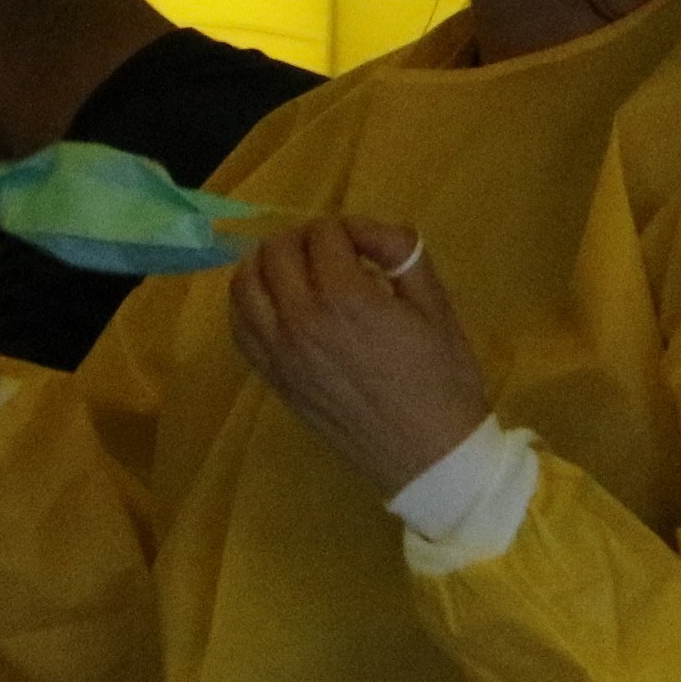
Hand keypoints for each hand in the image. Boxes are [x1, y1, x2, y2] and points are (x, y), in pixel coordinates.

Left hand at [226, 217, 486, 499]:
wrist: (427, 452)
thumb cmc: (441, 378)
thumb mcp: (436, 304)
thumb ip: (402, 254)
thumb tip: (370, 233)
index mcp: (343, 296)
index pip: (322, 234)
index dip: (347, 229)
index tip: (368, 247)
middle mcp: (299, 320)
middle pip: (276, 253)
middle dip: (303, 240)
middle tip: (332, 252)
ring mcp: (277, 352)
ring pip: (244, 286)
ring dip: (266, 266)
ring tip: (296, 271)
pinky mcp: (271, 378)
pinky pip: (239, 327)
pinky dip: (249, 304)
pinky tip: (275, 304)